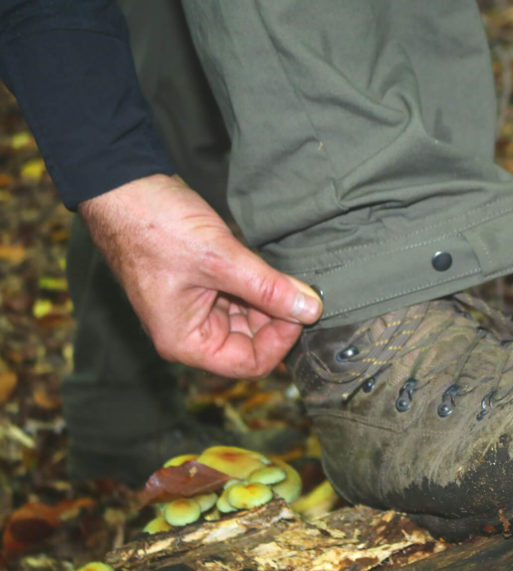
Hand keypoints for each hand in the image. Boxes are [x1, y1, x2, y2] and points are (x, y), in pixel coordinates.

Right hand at [79, 174, 322, 377]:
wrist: (124, 188)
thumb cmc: (155, 227)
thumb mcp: (220, 259)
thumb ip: (268, 288)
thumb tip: (311, 309)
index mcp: (185, 341)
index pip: (250, 364)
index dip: (281, 340)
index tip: (301, 310)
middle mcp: (191, 333)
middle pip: (253, 343)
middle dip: (279, 318)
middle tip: (299, 288)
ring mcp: (197, 309)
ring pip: (250, 319)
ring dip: (272, 301)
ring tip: (285, 275)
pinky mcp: (203, 286)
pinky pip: (241, 297)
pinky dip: (259, 286)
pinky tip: (270, 268)